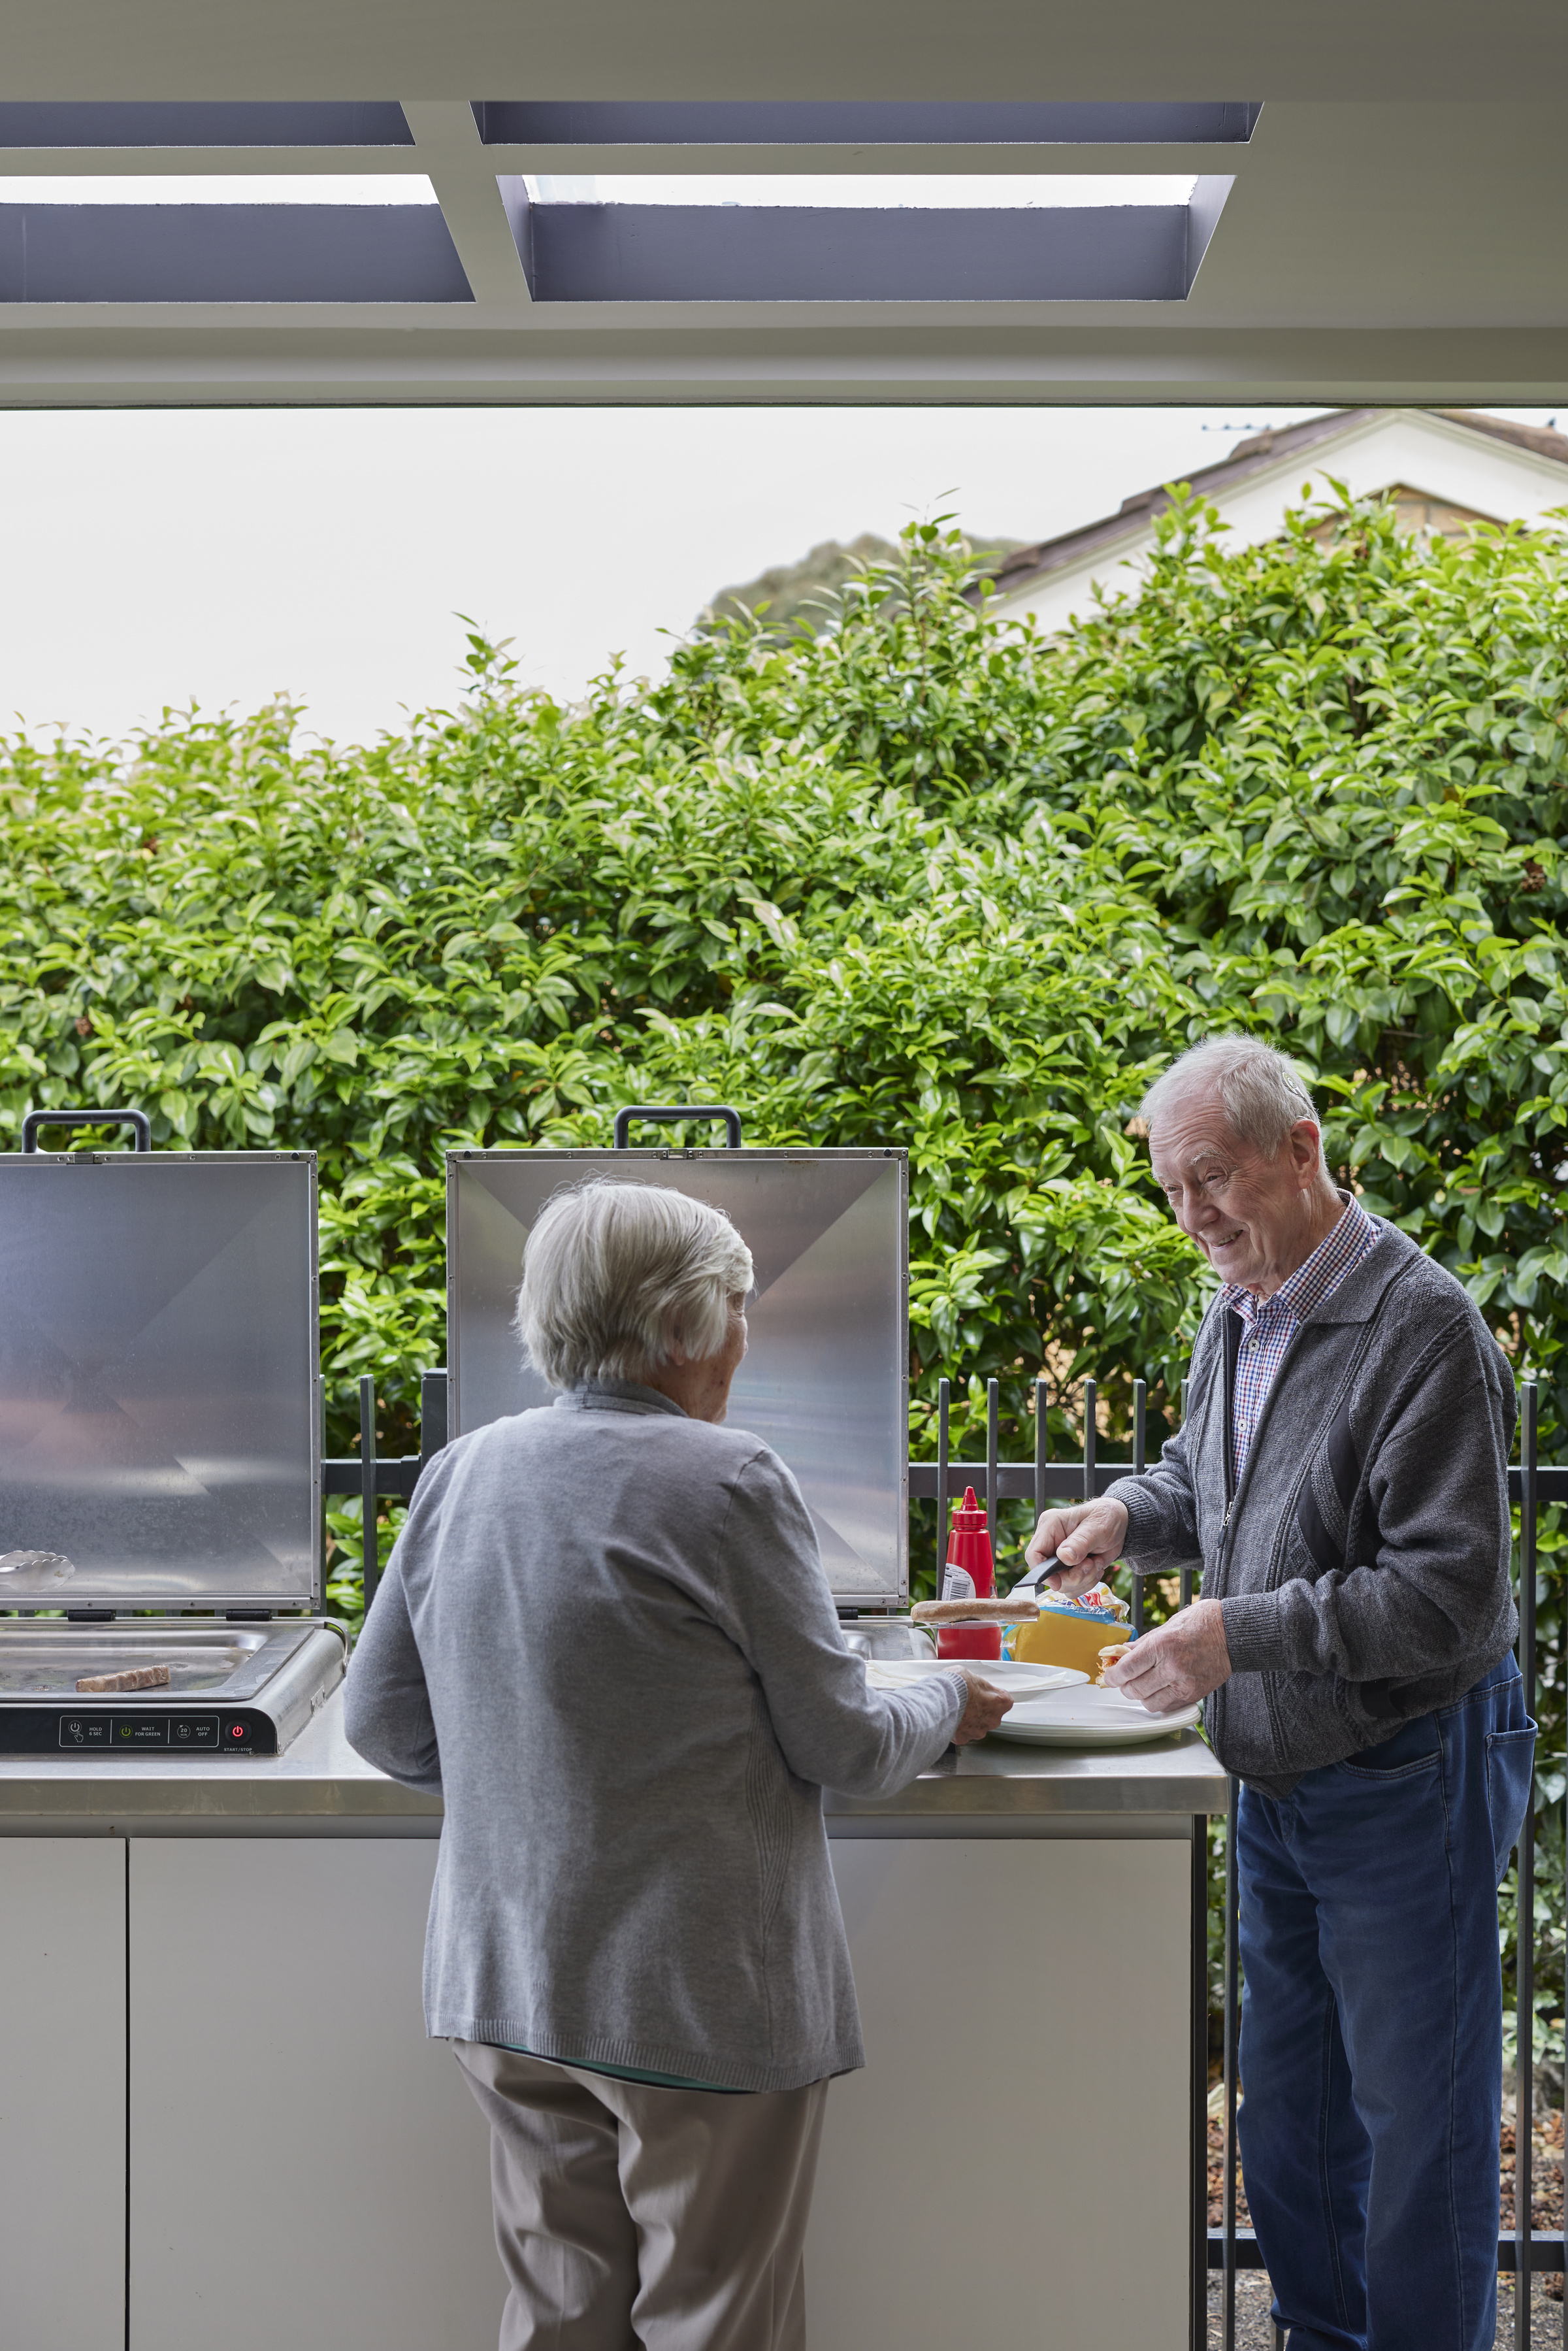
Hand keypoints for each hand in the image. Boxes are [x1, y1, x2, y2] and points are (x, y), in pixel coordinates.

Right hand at [952, 1669, 1013, 1744]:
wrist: (939, 1699)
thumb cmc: (956, 1685)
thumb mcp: (971, 1675)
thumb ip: (978, 1685)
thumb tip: (973, 1685)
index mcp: (1000, 1702)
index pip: (1005, 1700)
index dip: (993, 1696)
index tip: (986, 1694)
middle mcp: (992, 1719)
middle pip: (991, 1715)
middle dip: (981, 1710)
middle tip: (969, 1701)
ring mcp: (978, 1731)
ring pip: (977, 1726)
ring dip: (969, 1720)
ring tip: (957, 1709)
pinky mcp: (963, 1738)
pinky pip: (962, 1734)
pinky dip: (957, 1728)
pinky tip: (950, 1718)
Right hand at [1024, 1499, 1128, 1598]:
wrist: (1119, 1523)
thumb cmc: (1106, 1517)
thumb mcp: (1097, 1526)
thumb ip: (1080, 1542)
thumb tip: (1064, 1557)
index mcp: (1050, 1526)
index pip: (1033, 1554)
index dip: (1042, 1572)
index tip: (1059, 1582)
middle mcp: (1051, 1543)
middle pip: (1048, 1574)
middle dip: (1072, 1577)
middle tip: (1090, 1565)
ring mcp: (1060, 1557)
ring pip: (1062, 1584)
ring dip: (1083, 1579)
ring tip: (1096, 1563)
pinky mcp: (1069, 1568)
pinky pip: (1072, 1587)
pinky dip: (1087, 1583)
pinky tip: (1096, 1567)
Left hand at [1103, 1599, 1230, 1714]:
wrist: (1233, 1633)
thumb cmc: (1202, 1622)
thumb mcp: (1168, 1625)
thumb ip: (1144, 1643)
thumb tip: (1124, 1652)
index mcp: (1162, 1646)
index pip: (1127, 1669)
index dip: (1113, 1676)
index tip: (1109, 1676)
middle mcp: (1172, 1667)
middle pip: (1135, 1689)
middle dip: (1125, 1686)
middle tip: (1124, 1680)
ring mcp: (1184, 1683)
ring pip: (1150, 1703)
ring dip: (1142, 1696)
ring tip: (1143, 1685)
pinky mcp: (1194, 1694)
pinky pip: (1169, 1707)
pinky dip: (1159, 1701)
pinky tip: (1160, 1690)